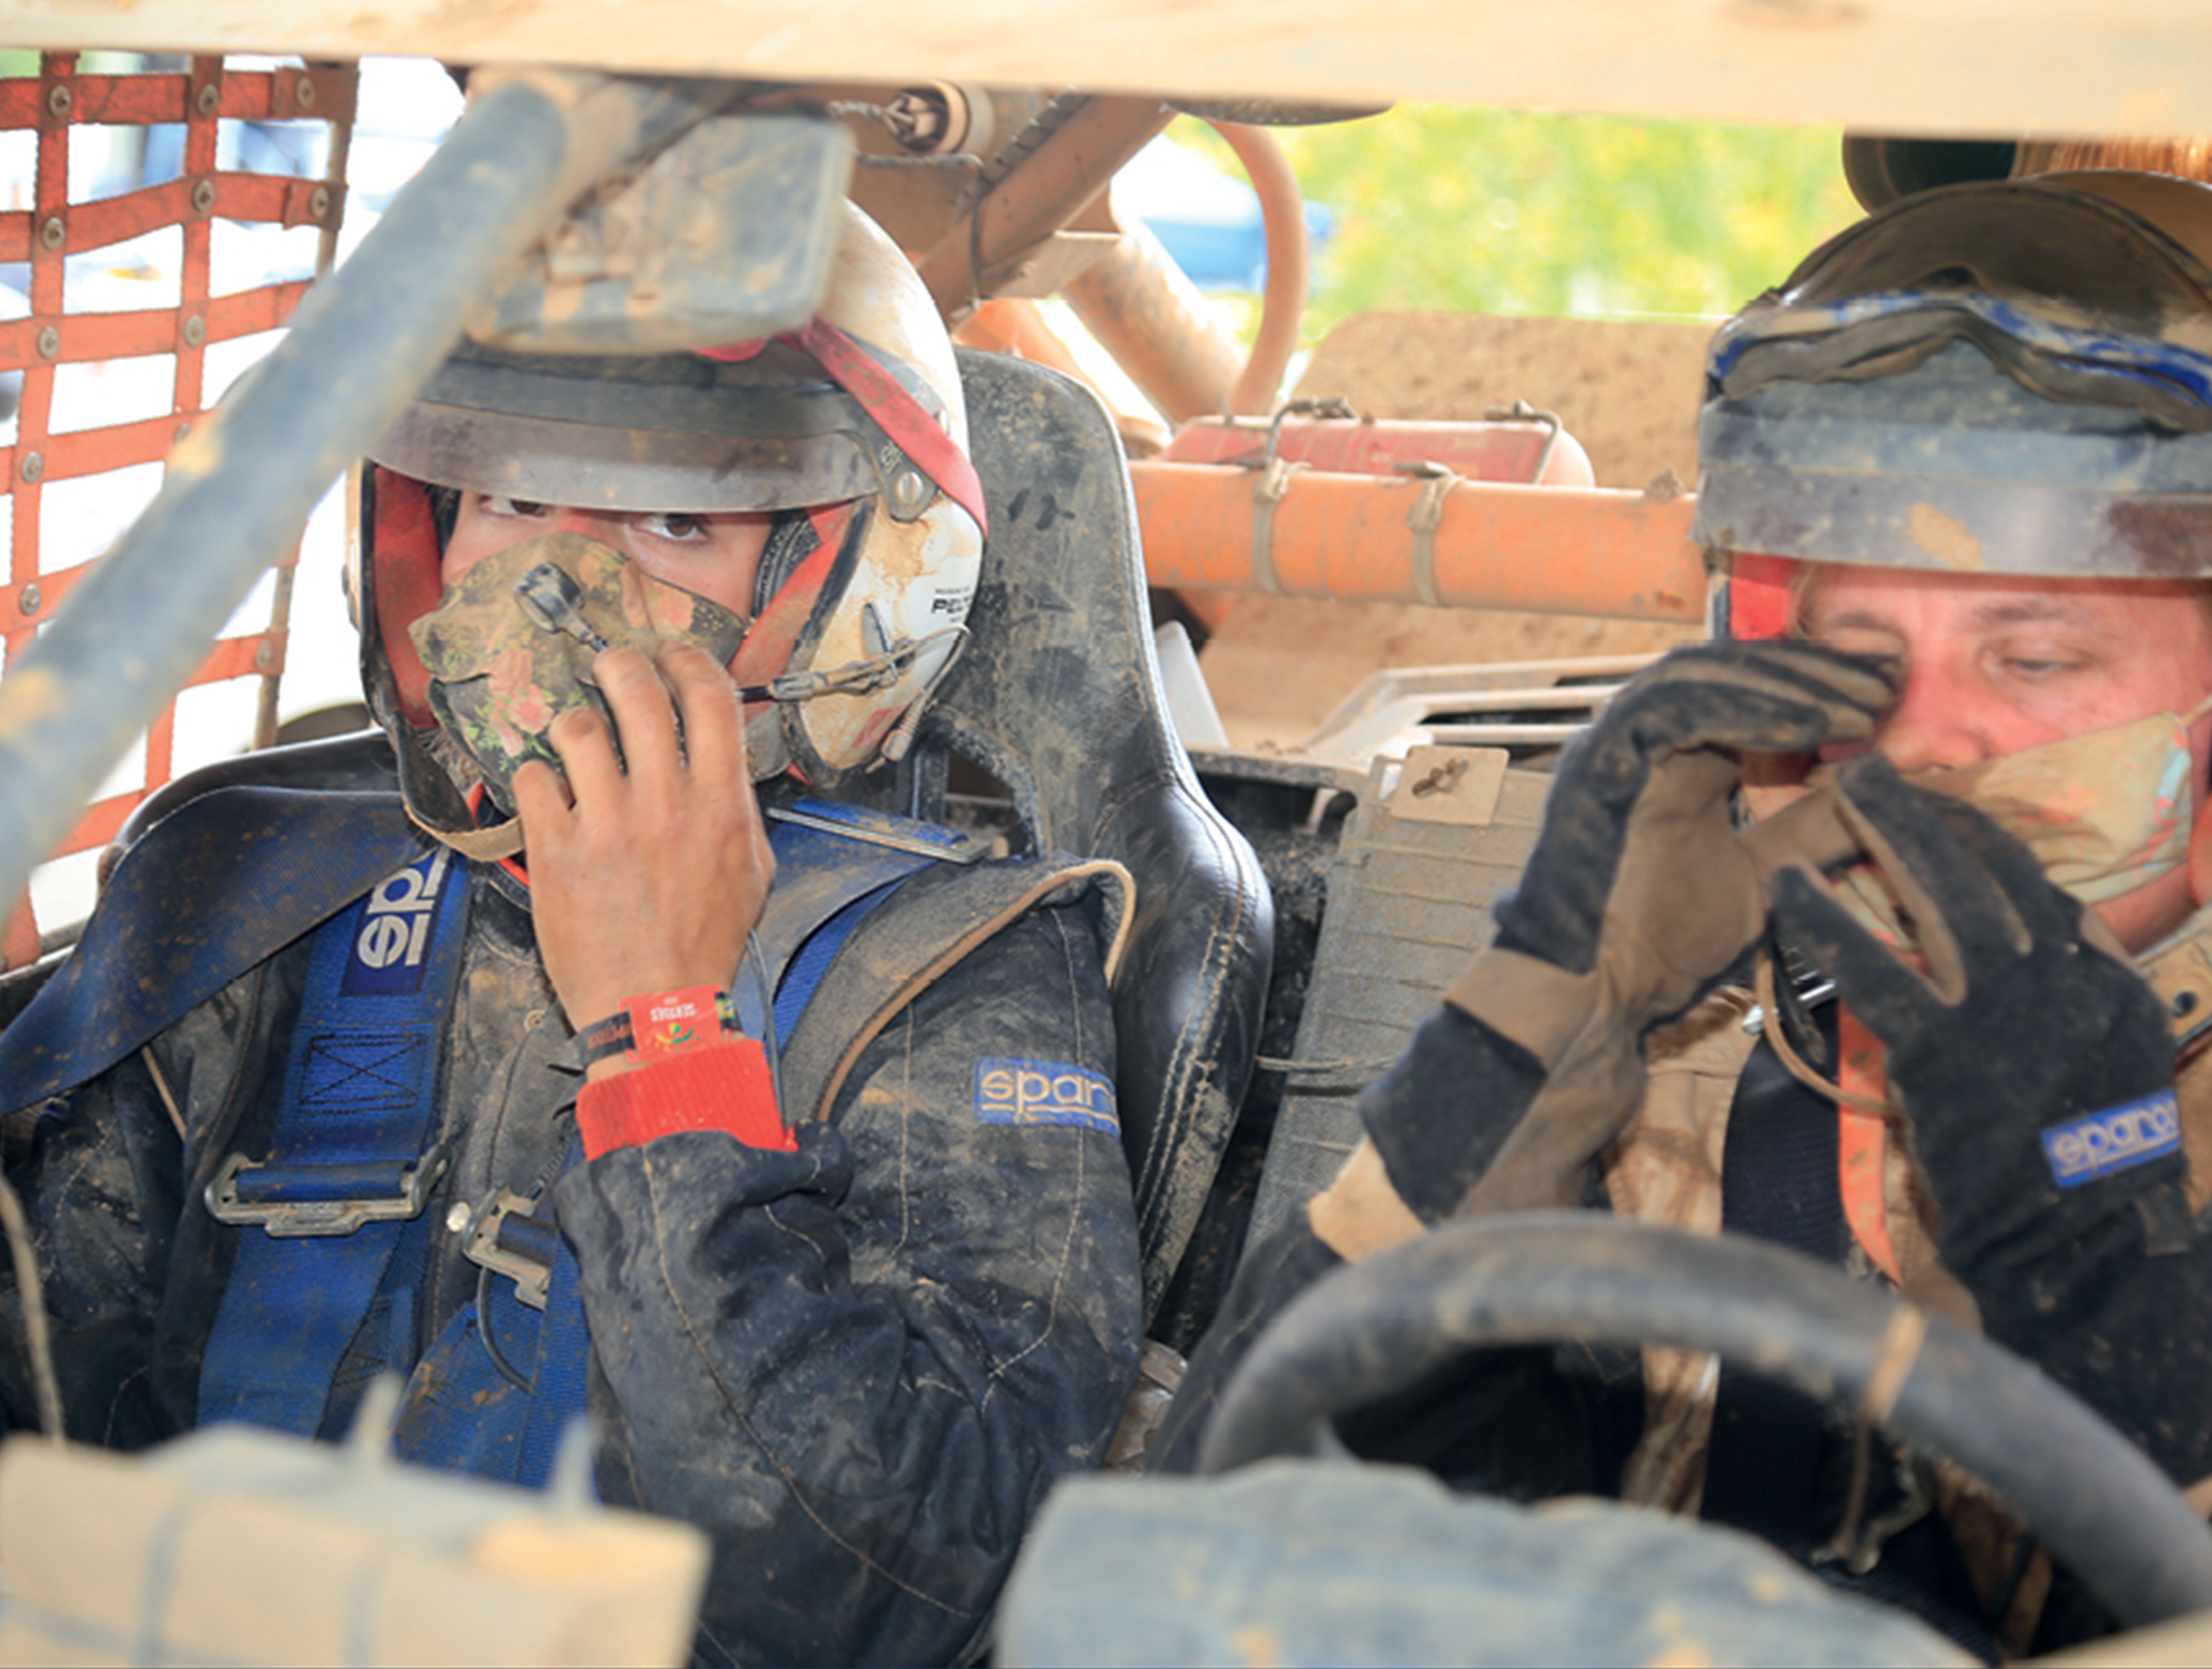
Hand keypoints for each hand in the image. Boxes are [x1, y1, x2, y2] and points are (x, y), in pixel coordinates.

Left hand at [513, 642, 773, 1073]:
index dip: (689, 661)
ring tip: (577, 738)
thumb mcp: (753, 872)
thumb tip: (722, 763)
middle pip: (638, 693)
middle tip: (613, 666)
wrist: (656, 1008)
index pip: (709, 699)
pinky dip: (538, 776)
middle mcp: (664, 805)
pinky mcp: (555, 850)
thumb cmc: (704, 946)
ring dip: (576, 722)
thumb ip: (737, 810)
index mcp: (719, 806)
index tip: (674, 656)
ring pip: (578, 728)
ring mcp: (606, 826)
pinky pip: (533, 779)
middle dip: (622, 664)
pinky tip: (549, 791)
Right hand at [1381, 643, 1898, 1220]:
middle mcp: (1639, 743)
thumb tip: (1885, 791)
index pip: (1745, 691)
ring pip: (1697, 675)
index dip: (1816, 680)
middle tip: (1886, 680)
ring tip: (1857, 707)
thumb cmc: (1665, 945)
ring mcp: (1614, 749)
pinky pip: (1672, 712)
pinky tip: (1809, 728)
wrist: (1600, 994)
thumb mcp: (1768, 877)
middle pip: (1726, 668)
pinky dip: (1744, 709)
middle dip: (1811, 668)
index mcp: (1674, 762)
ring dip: (1785, 683)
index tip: (1889, 689)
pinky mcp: (1599, 767)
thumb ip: (1814, 831)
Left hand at [1771, 753, 2179, 1274]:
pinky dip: (1828, 925)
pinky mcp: (1944, 1055)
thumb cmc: (2084, 1153)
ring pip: (1943, 898)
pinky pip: (1876, 972)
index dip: (1971, 832)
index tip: (1928, 801)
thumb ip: (2081, 981)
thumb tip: (2058, 925)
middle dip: (1927, 810)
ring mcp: (2004, 1012)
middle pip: (1988, 867)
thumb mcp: (2108, 1050)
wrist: (2079, 1238)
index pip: (2029, 879)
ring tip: (1834, 791)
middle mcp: (2060, 977)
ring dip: (1885, 835)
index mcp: (2096, 974)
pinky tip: (1790, 890)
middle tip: (1870, 767)